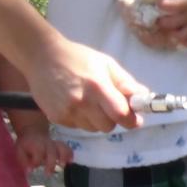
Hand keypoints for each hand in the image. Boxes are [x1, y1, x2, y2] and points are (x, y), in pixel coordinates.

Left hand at [13, 123, 71, 175]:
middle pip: (51, 152)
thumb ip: (24, 161)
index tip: (30, 170)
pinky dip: (70, 154)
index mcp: (36, 145)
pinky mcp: (59, 145)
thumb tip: (29, 171)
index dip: (35, 162)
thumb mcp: (19, 151)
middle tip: (48, 174)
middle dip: (50, 163)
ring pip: (61, 148)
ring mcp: (54, 144)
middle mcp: (46, 144)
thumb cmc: (26, 144)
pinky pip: (67, 148)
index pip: (37, 154)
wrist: (33, 132)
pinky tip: (70, 162)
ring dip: (63, 156)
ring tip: (63, 165)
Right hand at [26, 35, 142, 132]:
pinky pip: (78, 127)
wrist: (42, 57)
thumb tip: (144, 97)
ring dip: (97, 120)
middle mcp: (81, 102)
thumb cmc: (78, 58)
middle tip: (110, 106)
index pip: (121, 114)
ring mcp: (67, 112)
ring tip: (89, 102)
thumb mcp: (106, 64)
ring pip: (93, 129)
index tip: (135, 119)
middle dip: (113, 119)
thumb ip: (125, 83)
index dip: (131, 120)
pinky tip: (75, 103)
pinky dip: (81, 119)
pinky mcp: (56, 118)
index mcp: (98, 87)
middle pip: (108, 127)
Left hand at [146, 0, 186, 49]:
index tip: (157, 1)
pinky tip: (178, 37)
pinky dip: (185, 42)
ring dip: (171, 34)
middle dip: (162, 22)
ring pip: (183, 36)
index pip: (175, 7)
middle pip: (174, 24)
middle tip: (156, 17)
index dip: (163, 5)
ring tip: (166, 28)